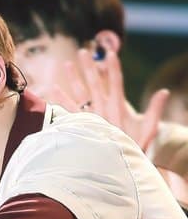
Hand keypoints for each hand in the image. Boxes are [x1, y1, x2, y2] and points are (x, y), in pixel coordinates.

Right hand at [52, 49, 169, 151]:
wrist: (119, 166)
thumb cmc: (135, 149)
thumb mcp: (147, 129)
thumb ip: (154, 111)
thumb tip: (164, 92)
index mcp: (118, 107)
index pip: (116, 83)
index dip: (113, 68)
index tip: (111, 54)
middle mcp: (103, 109)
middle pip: (95, 83)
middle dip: (89, 68)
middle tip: (83, 51)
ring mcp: (92, 116)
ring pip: (81, 94)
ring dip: (74, 79)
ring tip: (67, 64)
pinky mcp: (82, 125)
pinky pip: (70, 110)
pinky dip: (62, 100)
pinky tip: (54, 89)